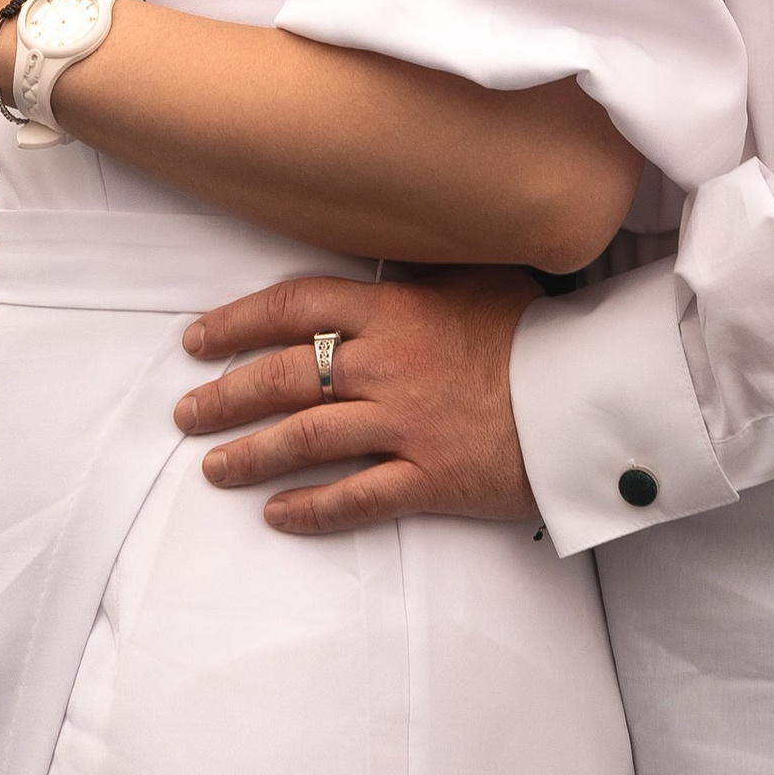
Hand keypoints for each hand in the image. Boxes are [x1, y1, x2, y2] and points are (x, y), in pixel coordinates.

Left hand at [177, 268, 539, 535]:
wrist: (587, 393)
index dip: (237, 322)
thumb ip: (421, 273)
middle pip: (284, 377)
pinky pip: (355, 499)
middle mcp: (386, 366)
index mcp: (393, 310)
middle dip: (226, 395)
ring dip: (250, 454)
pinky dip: (310, 510)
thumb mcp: (475, 278)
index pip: (294, 306)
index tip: (198, 339)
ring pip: (305, 441)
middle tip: (186, 411)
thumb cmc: (534, 329)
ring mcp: (404, 426)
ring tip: (212, 467)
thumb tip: (382, 259)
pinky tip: (276, 515)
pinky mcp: (428, 480)